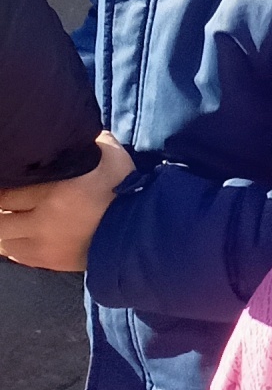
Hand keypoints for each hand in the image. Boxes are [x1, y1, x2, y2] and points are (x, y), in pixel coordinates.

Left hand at [0, 134, 134, 271]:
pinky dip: (13, 244)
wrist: (140, 228)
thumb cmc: (123, 187)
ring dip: (4, 228)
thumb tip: (74, 128)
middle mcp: (44, 221)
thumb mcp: (110, 155)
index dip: (2, 187)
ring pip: (2, 241)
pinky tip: (21, 233)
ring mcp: (43, 245)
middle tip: (5, 199)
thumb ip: (88, 141)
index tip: (6, 177)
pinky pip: (15, 256)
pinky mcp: (48, 261)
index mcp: (57, 191)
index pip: (6, 194)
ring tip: (12, 217)